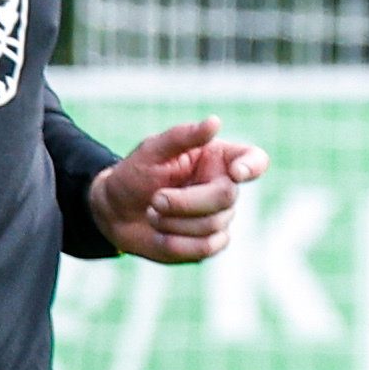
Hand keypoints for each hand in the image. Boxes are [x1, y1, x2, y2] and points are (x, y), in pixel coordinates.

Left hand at [87, 116, 268, 262]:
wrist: (113, 212)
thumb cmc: (134, 175)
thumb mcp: (151, 150)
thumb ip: (182, 136)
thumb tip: (214, 121)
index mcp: (219, 159)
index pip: (254, 160)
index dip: (251, 167)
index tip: (236, 172)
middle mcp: (225, 187)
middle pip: (225, 198)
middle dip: (184, 202)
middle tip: (154, 199)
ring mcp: (220, 217)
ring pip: (212, 226)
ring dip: (172, 222)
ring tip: (152, 212)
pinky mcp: (209, 243)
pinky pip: (205, 248)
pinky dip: (176, 243)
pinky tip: (159, 233)